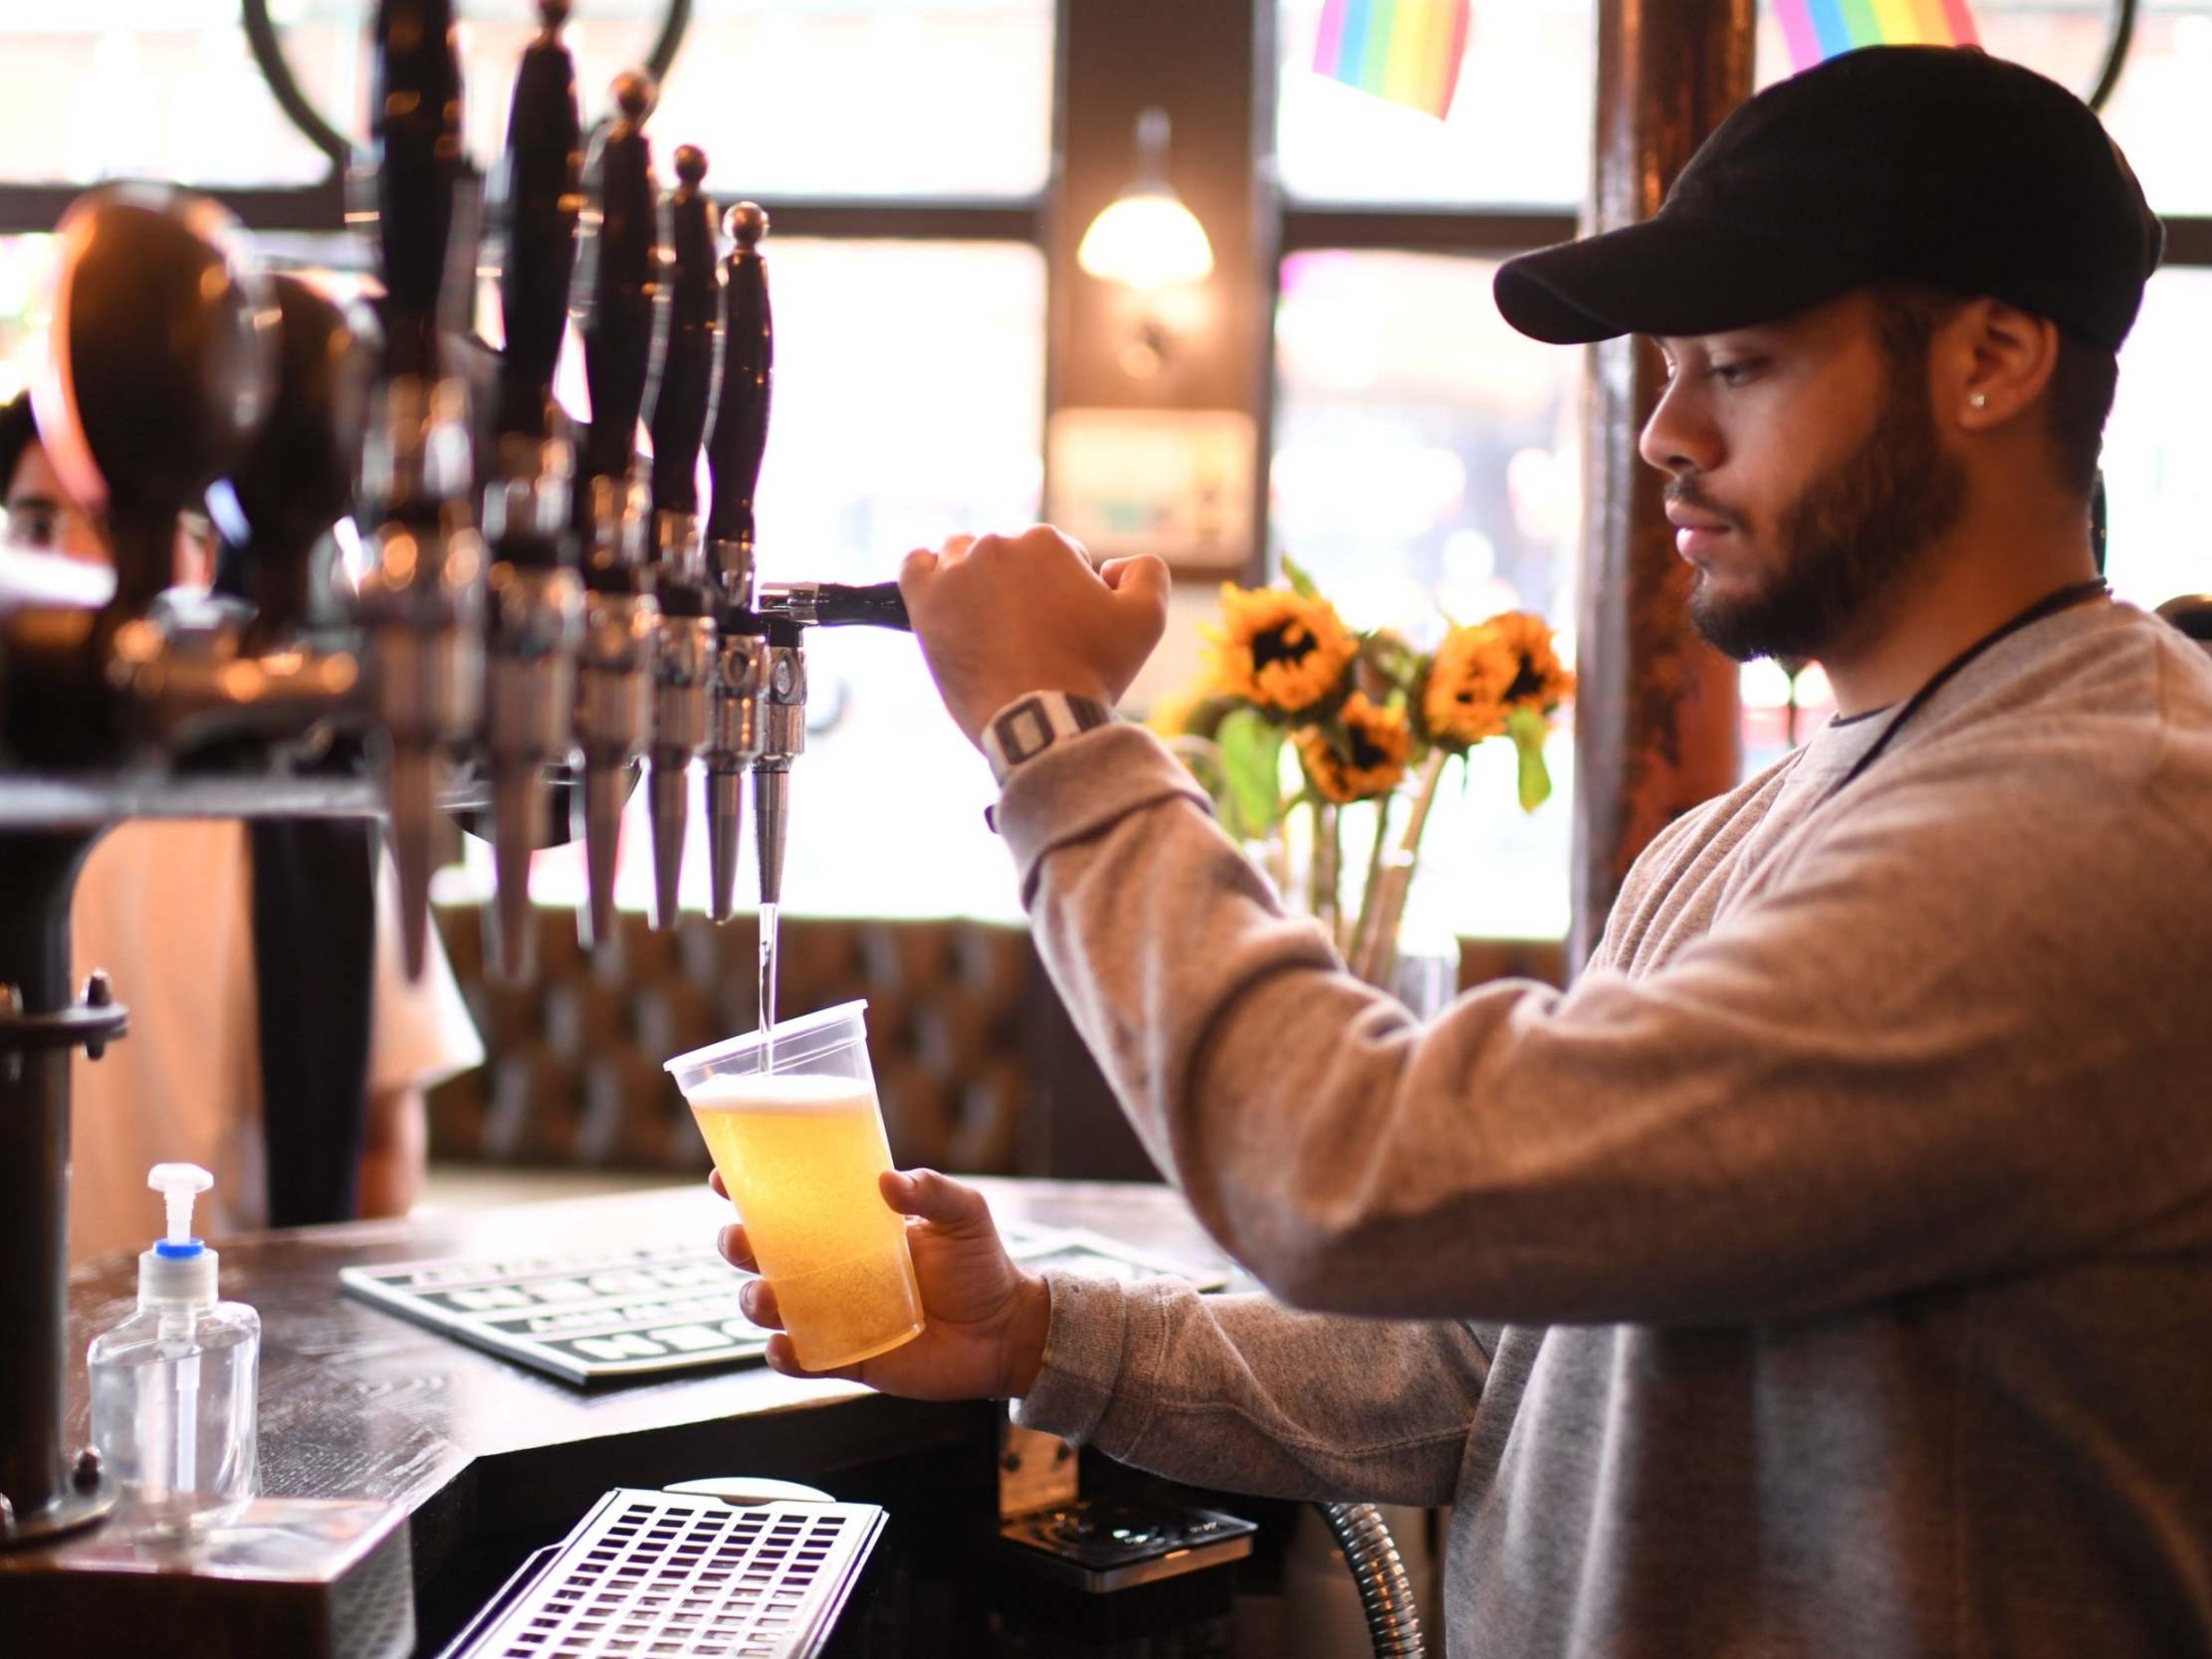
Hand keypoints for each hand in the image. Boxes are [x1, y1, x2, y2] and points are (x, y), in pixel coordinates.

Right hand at [710, 1165, 1050, 1399]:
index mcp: (850, 1227)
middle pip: (763, 1255)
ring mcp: (835, 1314)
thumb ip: (932, 1190)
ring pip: (772, 1307)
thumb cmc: (982, 1264)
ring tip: (766, 1296)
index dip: (749, 1191)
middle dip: (738, 1246)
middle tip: (739, 1239)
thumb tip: (887, 1182)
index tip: (723, 1178)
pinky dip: (785, 1356)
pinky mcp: (847, 1358)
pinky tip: (784, 1347)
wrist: (1006, 1331)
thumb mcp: (963, 1213)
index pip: (790, 1205)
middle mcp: (832, 1269)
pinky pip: (802, 1361)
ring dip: (755, 1301)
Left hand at [898, 525, 1170, 747]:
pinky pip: (914, 566)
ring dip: (975, 580)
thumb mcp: (1147, 620)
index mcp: (1047, 543)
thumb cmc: (1093, 673)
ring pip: (962, 557)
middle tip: (1029, 635)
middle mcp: (998, 545)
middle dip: (1021, 587)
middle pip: (1009, 557)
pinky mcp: (924, 602)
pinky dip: (927, 576)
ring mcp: (956, 572)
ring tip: (990, 624)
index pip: (1056, 555)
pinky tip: (944, 600)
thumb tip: (1114, 564)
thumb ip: (1146, 571)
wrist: (1042, 721)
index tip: (1063, 628)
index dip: (1065, 591)